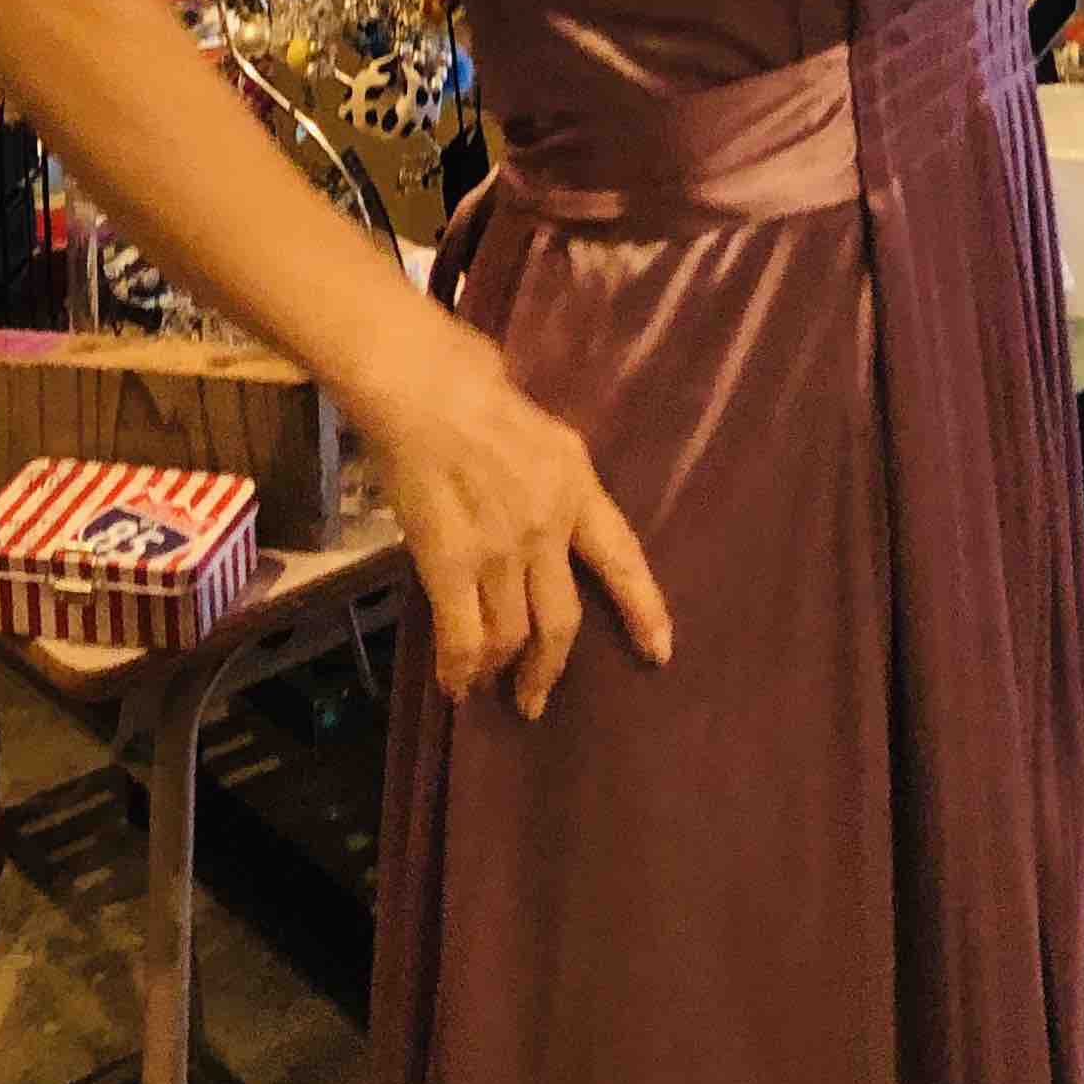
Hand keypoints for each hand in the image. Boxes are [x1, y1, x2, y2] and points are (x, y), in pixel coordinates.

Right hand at [365, 311, 673, 721]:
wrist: (422, 385)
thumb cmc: (473, 385)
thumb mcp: (542, 431)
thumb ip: (553, 478)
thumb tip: (547, 511)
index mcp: (576, 484)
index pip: (623, 558)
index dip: (643, 610)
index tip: (661, 653)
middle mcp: (548, 525)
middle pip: (561, 621)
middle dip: (549, 669)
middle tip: (535, 698)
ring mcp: (500, 549)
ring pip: (510, 636)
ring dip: (498, 670)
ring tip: (486, 685)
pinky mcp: (451, 562)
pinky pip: (463, 634)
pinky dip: (459, 667)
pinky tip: (454, 684)